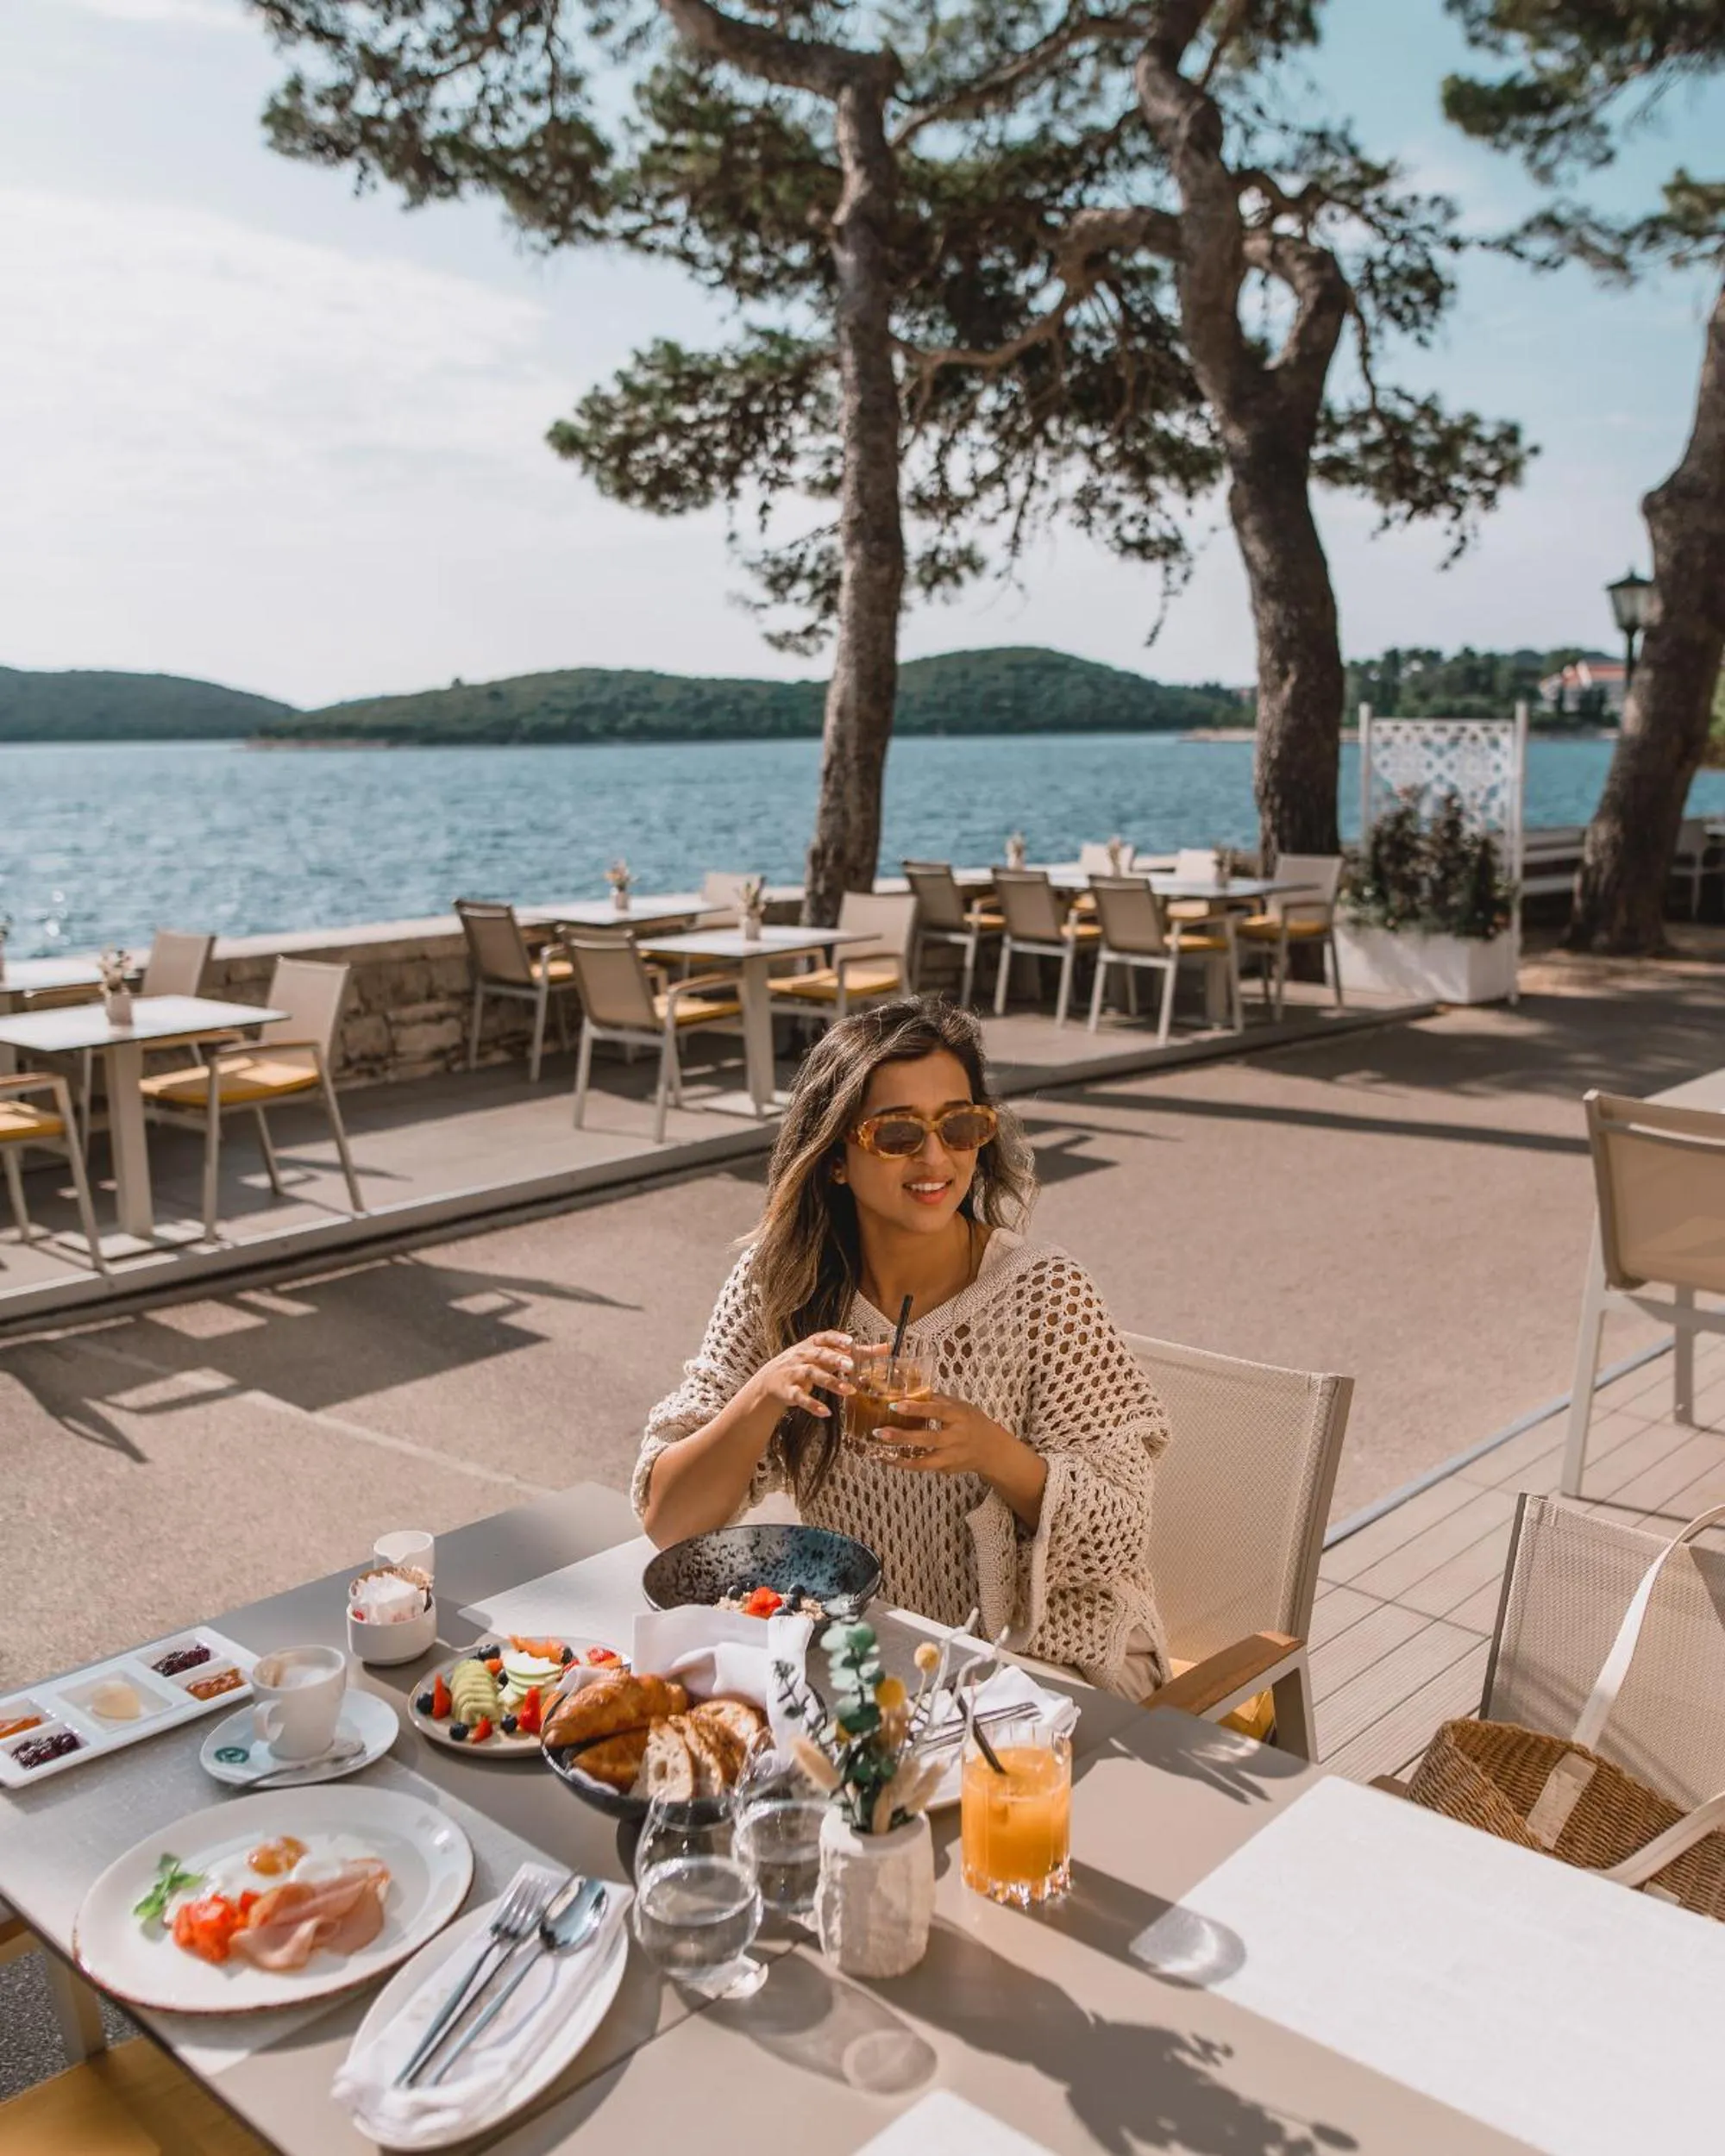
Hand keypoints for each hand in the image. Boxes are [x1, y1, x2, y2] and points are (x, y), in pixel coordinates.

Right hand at [744, 1332, 855, 1420]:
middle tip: (851, 1365)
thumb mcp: (825, 1355)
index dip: (837, 1339)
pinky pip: (801, 1398)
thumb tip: (887, 1348)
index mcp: (812, 1345)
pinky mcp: (789, 1391)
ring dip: (831, 1383)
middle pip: (820, 1355)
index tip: (851, 1341)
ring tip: (849, 1392)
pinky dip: (813, 1405)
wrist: (769, 1380)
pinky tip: (826, 1412)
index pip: (825, 1338)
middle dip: (835, 1359)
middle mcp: (803, 1356)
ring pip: (813, 1375)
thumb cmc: (805, 1364)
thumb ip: (855, 1353)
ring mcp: (795, 1373)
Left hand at [876, 1392, 1046, 1529]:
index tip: (895, 1405)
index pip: (936, 1411)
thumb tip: (909, 1388)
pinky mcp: (946, 1469)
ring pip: (924, 1461)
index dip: (916, 1409)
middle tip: (879, 1432)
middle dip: (902, 1436)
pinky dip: (906, 1464)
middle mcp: (955, 1438)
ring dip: (900, 1458)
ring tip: (879, 1453)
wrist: (992, 1450)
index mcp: (959, 1416)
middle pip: (927, 1439)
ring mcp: (951, 1457)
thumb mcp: (960, 1405)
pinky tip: (889, 1459)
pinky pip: (924, 1468)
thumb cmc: (971, 1422)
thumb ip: (937, 1400)